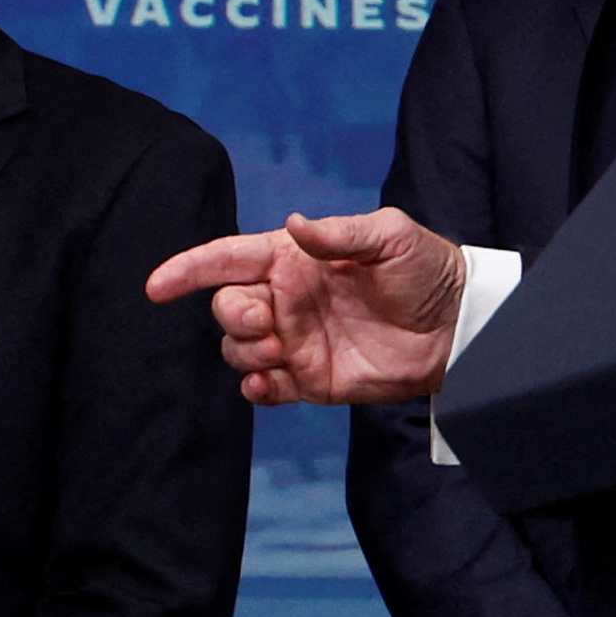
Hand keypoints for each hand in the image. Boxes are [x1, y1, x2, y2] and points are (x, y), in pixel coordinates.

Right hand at [144, 209, 464, 405]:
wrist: (458, 328)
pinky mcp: (310, 380)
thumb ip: (338, 232)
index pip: (226, 260)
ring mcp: (295, 342)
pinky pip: (265, 389)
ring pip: (238, 350)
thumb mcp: (389, 236)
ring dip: (246, 352)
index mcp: (292, 260)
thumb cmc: (425, 270)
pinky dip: (256, 390)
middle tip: (268, 321)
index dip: (188, 270)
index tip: (157, 286)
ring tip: (281, 351)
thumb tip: (293, 226)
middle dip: (232, 316)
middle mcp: (285, 300)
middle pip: (226, 308)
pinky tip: (269, 385)